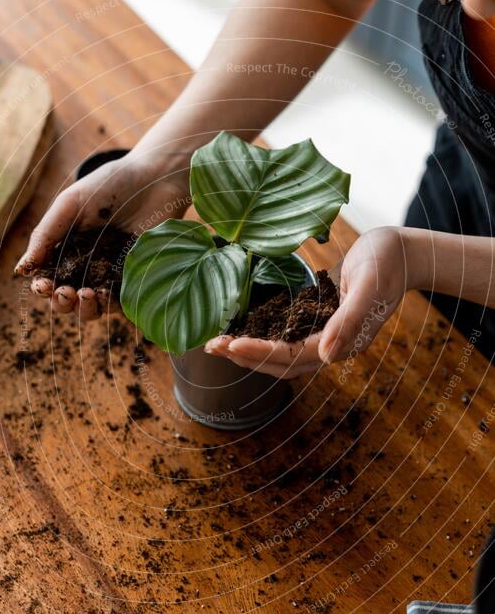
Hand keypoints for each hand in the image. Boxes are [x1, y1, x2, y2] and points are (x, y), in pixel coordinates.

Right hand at [15, 148, 189, 319]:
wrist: (155, 178)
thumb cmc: (110, 186)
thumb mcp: (70, 204)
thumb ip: (46, 235)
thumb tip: (22, 270)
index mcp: (66, 251)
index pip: (48, 280)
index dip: (43, 289)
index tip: (43, 285)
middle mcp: (87, 268)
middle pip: (67, 301)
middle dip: (62, 303)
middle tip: (66, 292)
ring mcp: (112, 275)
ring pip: (93, 308)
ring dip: (85, 310)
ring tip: (86, 294)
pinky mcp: (137, 279)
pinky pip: (123, 303)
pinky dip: (112, 306)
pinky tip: (107, 294)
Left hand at [205, 227, 411, 376]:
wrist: (403, 252)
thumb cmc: (388, 263)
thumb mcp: (369, 287)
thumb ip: (348, 322)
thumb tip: (326, 358)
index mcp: (342, 343)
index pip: (292, 355)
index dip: (260, 352)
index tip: (231, 343)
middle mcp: (329, 345)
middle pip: (279, 362)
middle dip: (244, 356)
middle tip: (210, 346)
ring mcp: (322, 333)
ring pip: (278, 352)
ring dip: (247, 349)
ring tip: (216, 342)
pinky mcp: (316, 318)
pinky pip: (283, 333)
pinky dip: (259, 333)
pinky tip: (238, 324)